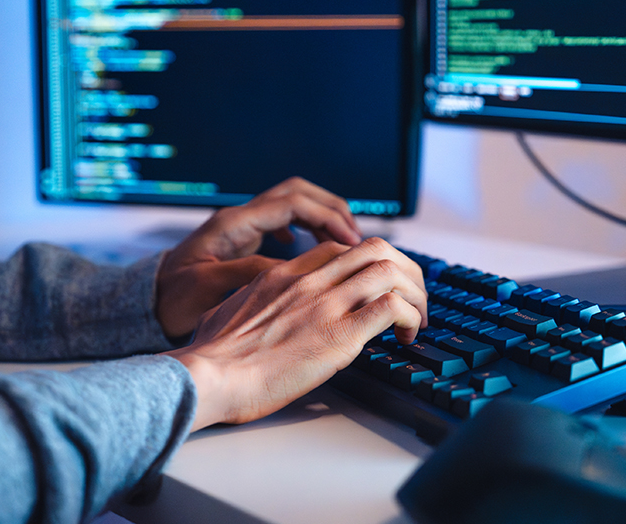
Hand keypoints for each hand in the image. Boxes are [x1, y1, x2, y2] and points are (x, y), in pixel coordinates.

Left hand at [156, 177, 362, 338]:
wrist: (148, 305)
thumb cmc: (172, 299)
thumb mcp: (207, 287)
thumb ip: (247, 272)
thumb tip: (290, 265)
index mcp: (233, 224)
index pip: (292, 203)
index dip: (326, 217)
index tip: (350, 240)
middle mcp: (239, 219)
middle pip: (296, 194)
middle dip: (330, 209)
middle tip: (354, 238)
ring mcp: (242, 228)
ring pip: (292, 206)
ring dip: (320, 219)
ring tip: (343, 245)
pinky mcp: (243, 242)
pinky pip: (283, 223)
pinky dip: (306, 230)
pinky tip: (314, 251)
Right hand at [166, 238, 427, 430]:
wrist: (209, 376)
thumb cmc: (210, 355)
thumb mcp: (227, 312)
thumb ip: (247, 304)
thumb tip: (247, 313)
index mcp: (281, 276)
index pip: (338, 249)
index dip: (366, 263)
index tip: (375, 285)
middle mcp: (308, 282)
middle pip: (374, 248)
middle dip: (402, 269)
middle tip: (409, 295)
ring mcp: (326, 304)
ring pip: (391, 270)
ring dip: (413, 293)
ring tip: (415, 318)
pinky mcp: (341, 335)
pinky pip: (391, 307)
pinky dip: (409, 317)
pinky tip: (406, 335)